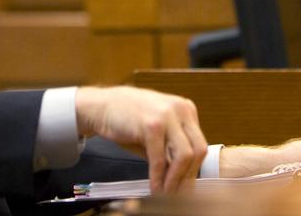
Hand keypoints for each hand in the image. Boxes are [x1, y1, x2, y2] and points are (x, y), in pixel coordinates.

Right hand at [75, 86, 207, 193]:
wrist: (101, 106)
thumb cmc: (127, 118)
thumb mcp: (157, 131)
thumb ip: (171, 149)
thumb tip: (183, 177)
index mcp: (185, 109)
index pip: (199, 144)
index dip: (193, 169)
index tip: (186, 186)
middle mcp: (180, 109)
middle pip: (197, 150)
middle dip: (188, 177)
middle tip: (179, 194)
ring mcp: (167, 115)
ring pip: (184, 156)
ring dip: (175, 180)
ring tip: (167, 194)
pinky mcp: (151, 125)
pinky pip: (160, 159)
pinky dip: (158, 177)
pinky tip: (154, 187)